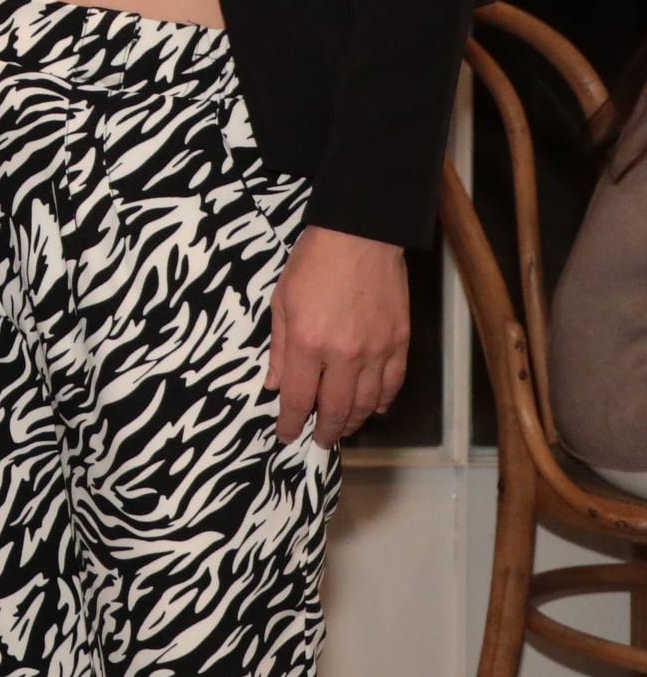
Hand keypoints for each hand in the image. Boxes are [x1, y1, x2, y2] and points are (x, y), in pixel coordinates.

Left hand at [266, 225, 410, 446]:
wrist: (360, 235)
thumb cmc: (313, 264)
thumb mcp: (281, 303)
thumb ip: (280, 349)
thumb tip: (276, 385)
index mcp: (308, 343)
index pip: (300, 398)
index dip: (292, 422)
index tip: (287, 435)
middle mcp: (344, 354)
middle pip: (337, 409)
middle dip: (326, 431)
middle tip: (318, 441)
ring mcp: (377, 350)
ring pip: (368, 403)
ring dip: (355, 421)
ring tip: (343, 429)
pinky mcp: (400, 342)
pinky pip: (393, 384)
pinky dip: (383, 401)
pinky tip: (375, 408)